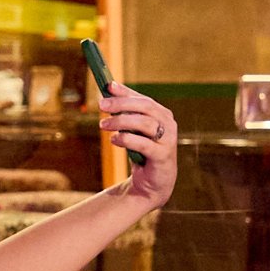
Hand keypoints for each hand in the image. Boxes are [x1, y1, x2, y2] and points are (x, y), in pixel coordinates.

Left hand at [100, 82, 177, 204]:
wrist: (152, 183)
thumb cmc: (141, 153)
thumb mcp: (132, 131)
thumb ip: (124, 114)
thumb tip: (106, 96)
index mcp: (161, 114)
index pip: (142, 98)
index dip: (125, 92)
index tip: (108, 86)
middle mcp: (168, 123)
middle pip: (145, 107)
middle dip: (122, 104)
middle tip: (101, 106)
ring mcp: (168, 139)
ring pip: (144, 123)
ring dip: (121, 121)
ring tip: (103, 125)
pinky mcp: (163, 156)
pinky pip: (144, 144)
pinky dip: (127, 139)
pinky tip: (114, 139)